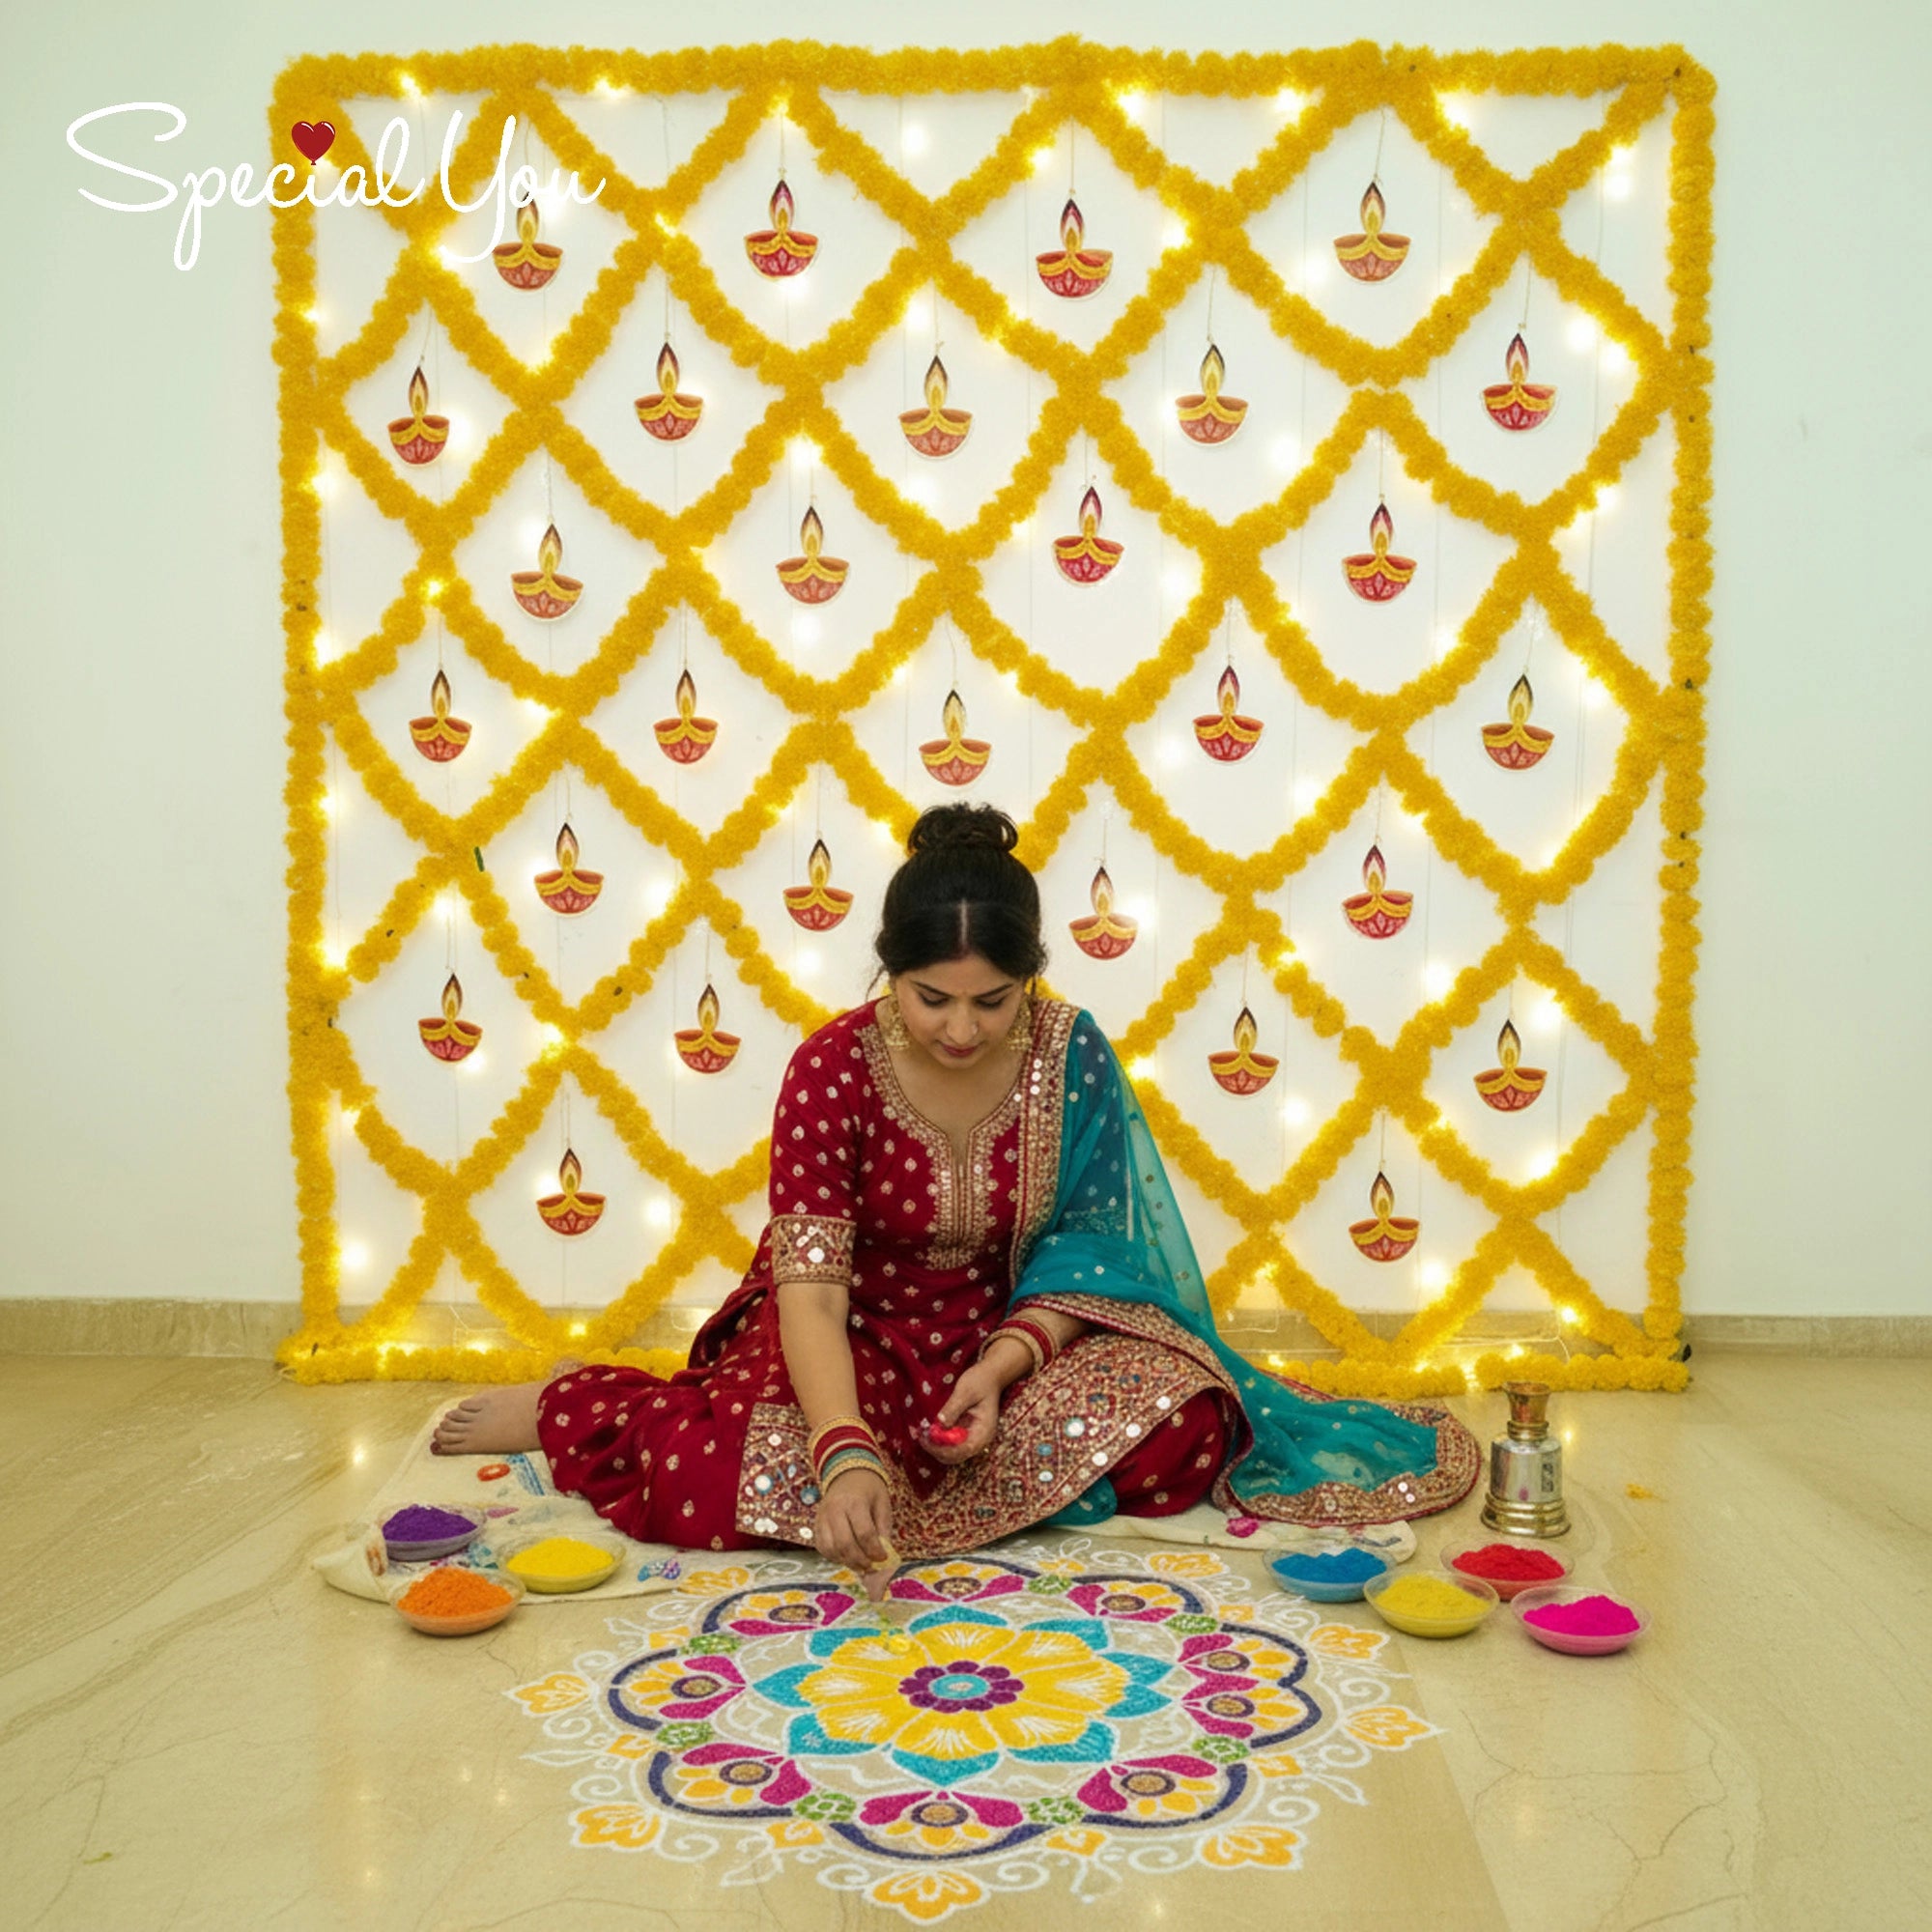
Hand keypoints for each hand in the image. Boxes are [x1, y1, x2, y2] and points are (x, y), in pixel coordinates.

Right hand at [813, 1466, 896, 1599]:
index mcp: (855, 1502)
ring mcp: (822, 1517)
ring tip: (861, 1564)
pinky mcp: (816, 1525)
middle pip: (845, 1544)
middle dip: (860, 1561)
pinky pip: (823, 1548)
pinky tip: (847, 1557)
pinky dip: (835, 1557)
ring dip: (847, 1562)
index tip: (883, 1558)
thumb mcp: (882, 1503)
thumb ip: (883, 1530)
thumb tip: (884, 1557)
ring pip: (831, 1549)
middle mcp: (835, 1510)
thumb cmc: (868, 1490)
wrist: (847, 1474)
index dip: (875, 1551)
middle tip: (871, 1566)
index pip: (864, 1533)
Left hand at [926, 1359, 1003, 1464]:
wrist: (991, 1375)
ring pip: (953, 1452)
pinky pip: (952, 1443)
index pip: (964, 1450)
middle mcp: (979, 1438)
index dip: (944, 1449)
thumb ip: (953, 1408)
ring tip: (922, 1435)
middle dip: (938, 1450)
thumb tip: (940, 1423)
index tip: (927, 1440)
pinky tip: (929, 1432)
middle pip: (957, 1456)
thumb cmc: (980, 1381)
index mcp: (984, 1431)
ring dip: (937, 1447)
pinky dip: (940, 1441)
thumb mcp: (966, 1391)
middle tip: (921, 1437)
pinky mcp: (966, 1432)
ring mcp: (973, 1436)